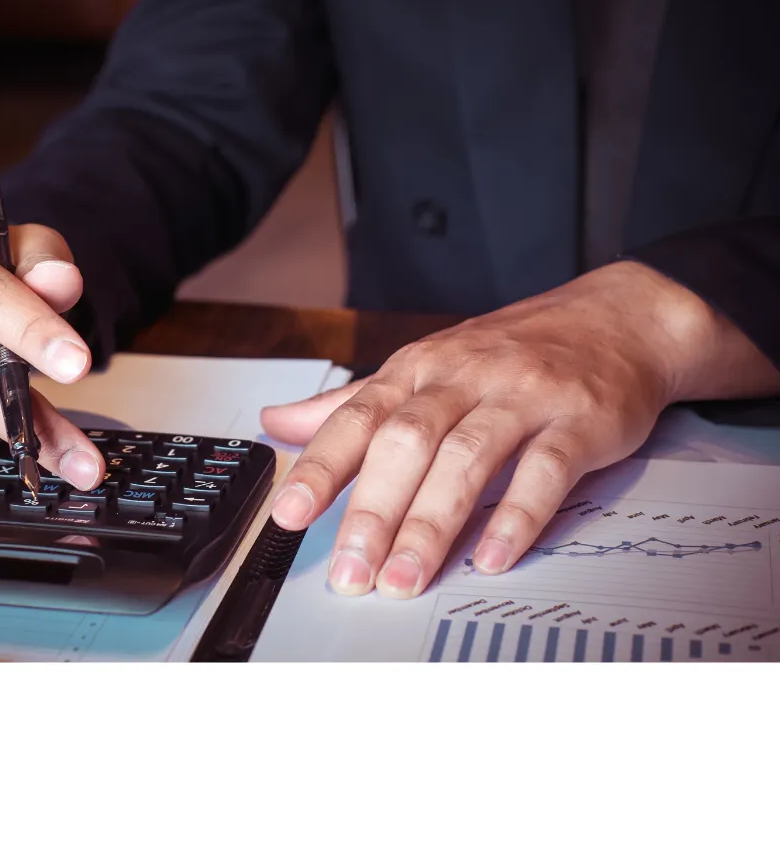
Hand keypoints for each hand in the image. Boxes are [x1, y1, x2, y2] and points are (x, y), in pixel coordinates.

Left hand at [261, 261, 779, 598]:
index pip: (358, 417)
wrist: (617, 318)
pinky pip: (546, 468)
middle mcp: (463, 377)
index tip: (288, 512)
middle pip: (406, 442)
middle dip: (373, 511)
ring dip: (432, 523)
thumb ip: (351, 403)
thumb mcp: (423, 365)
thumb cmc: (511, 350)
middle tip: (350, 572)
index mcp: (418, 367)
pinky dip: (517, 514)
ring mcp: (523, 395)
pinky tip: (492, 555)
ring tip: (405, 577)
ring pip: (467, 457)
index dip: (321, 466)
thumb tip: (279, 422)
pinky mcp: (580, 419)